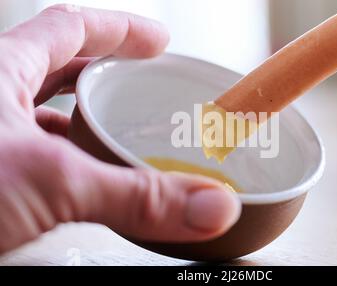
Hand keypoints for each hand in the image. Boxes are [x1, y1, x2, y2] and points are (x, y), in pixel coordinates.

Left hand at [0, 4, 239, 252]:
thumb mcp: (51, 182)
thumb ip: (135, 195)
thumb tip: (209, 204)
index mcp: (0, 71)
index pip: (70, 27)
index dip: (119, 28)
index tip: (158, 39)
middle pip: (55, 68)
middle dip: (103, 71)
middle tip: (141, 80)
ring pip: (40, 114)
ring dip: (81, 118)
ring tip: (116, 129)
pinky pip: (33, 154)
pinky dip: (64, 159)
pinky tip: (80, 177)